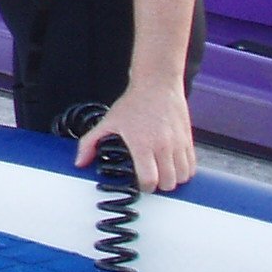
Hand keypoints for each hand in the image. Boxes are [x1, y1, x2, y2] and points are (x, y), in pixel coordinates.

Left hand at [75, 81, 195, 192]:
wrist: (157, 84)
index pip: (149, 180)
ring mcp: (178, 143)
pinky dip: (185, 171)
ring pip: (182, 176)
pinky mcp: (188, 139)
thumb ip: (90, 143)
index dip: (144, 188)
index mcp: (142, 144)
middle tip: (150, 179)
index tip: (140, 184)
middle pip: (168, 182)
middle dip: (158, 186)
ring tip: (162, 173)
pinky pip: (192, 166)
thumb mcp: (108, 122)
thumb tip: (80, 161)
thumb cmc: (134, 103)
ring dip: (173, 180)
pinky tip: (173, 166)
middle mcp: (163, 145)